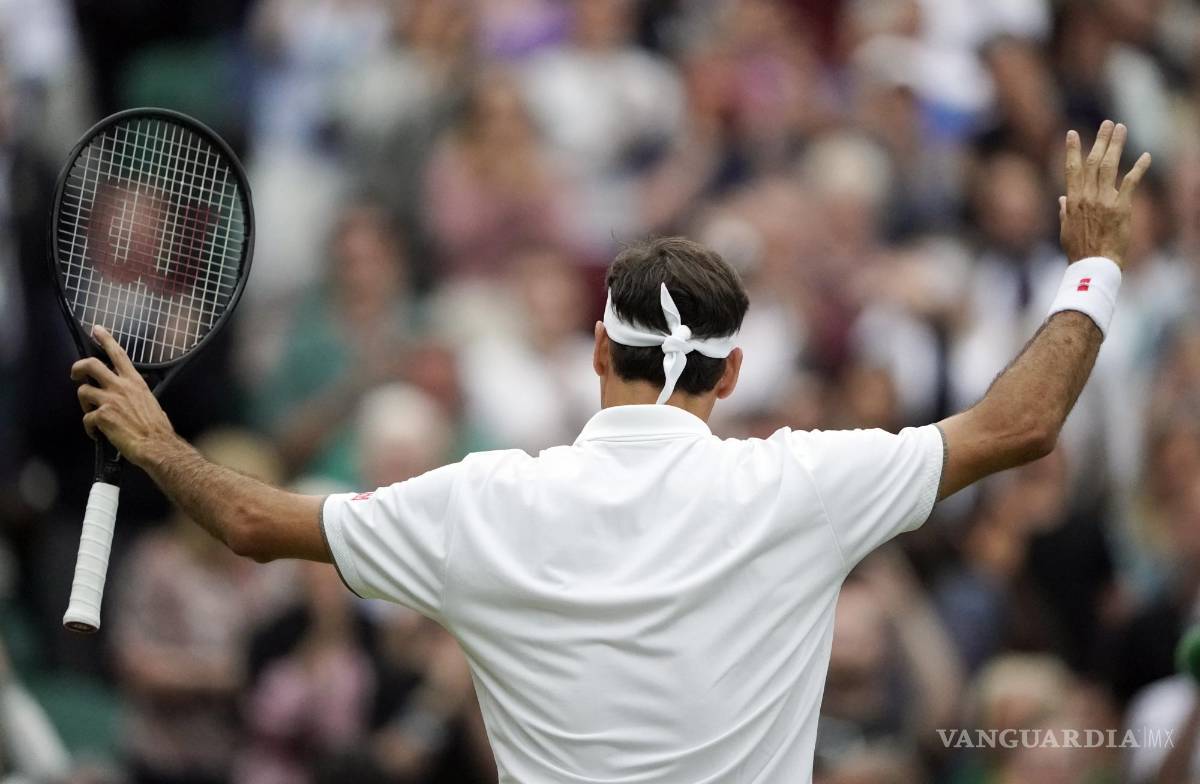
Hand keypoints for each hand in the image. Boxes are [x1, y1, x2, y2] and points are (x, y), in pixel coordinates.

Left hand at [71, 326, 174, 465]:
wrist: (156, 445)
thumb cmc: (157, 428)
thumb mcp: (152, 402)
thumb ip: (139, 395)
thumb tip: (138, 398)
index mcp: (135, 382)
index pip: (118, 354)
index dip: (106, 339)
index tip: (97, 330)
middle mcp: (121, 386)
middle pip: (91, 365)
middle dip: (78, 367)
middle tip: (75, 374)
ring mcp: (109, 400)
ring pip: (83, 391)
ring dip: (85, 404)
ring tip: (93, 414)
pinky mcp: (101, 416)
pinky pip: (86, 418)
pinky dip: (89, 428)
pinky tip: (97, 434)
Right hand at [1059, 120, 1150, 267]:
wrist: (1094, 263)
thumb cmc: (1079, 249)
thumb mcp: (1065, 229)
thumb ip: (1065, 211)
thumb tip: (1062, 200)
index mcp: (1073, 200)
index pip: (1072, 169)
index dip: (1072, 149)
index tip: (1072, 134)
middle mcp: (1088, 196)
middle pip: (1094, 161)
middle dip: (1100, 140)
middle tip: (1107, 124)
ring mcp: (1104, 200)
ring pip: (1110, 166)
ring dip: (1116, 145)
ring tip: (1121, 129)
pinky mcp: (1121, 207)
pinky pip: (1131, 182)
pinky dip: (1139, 168)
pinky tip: (1146, 156)